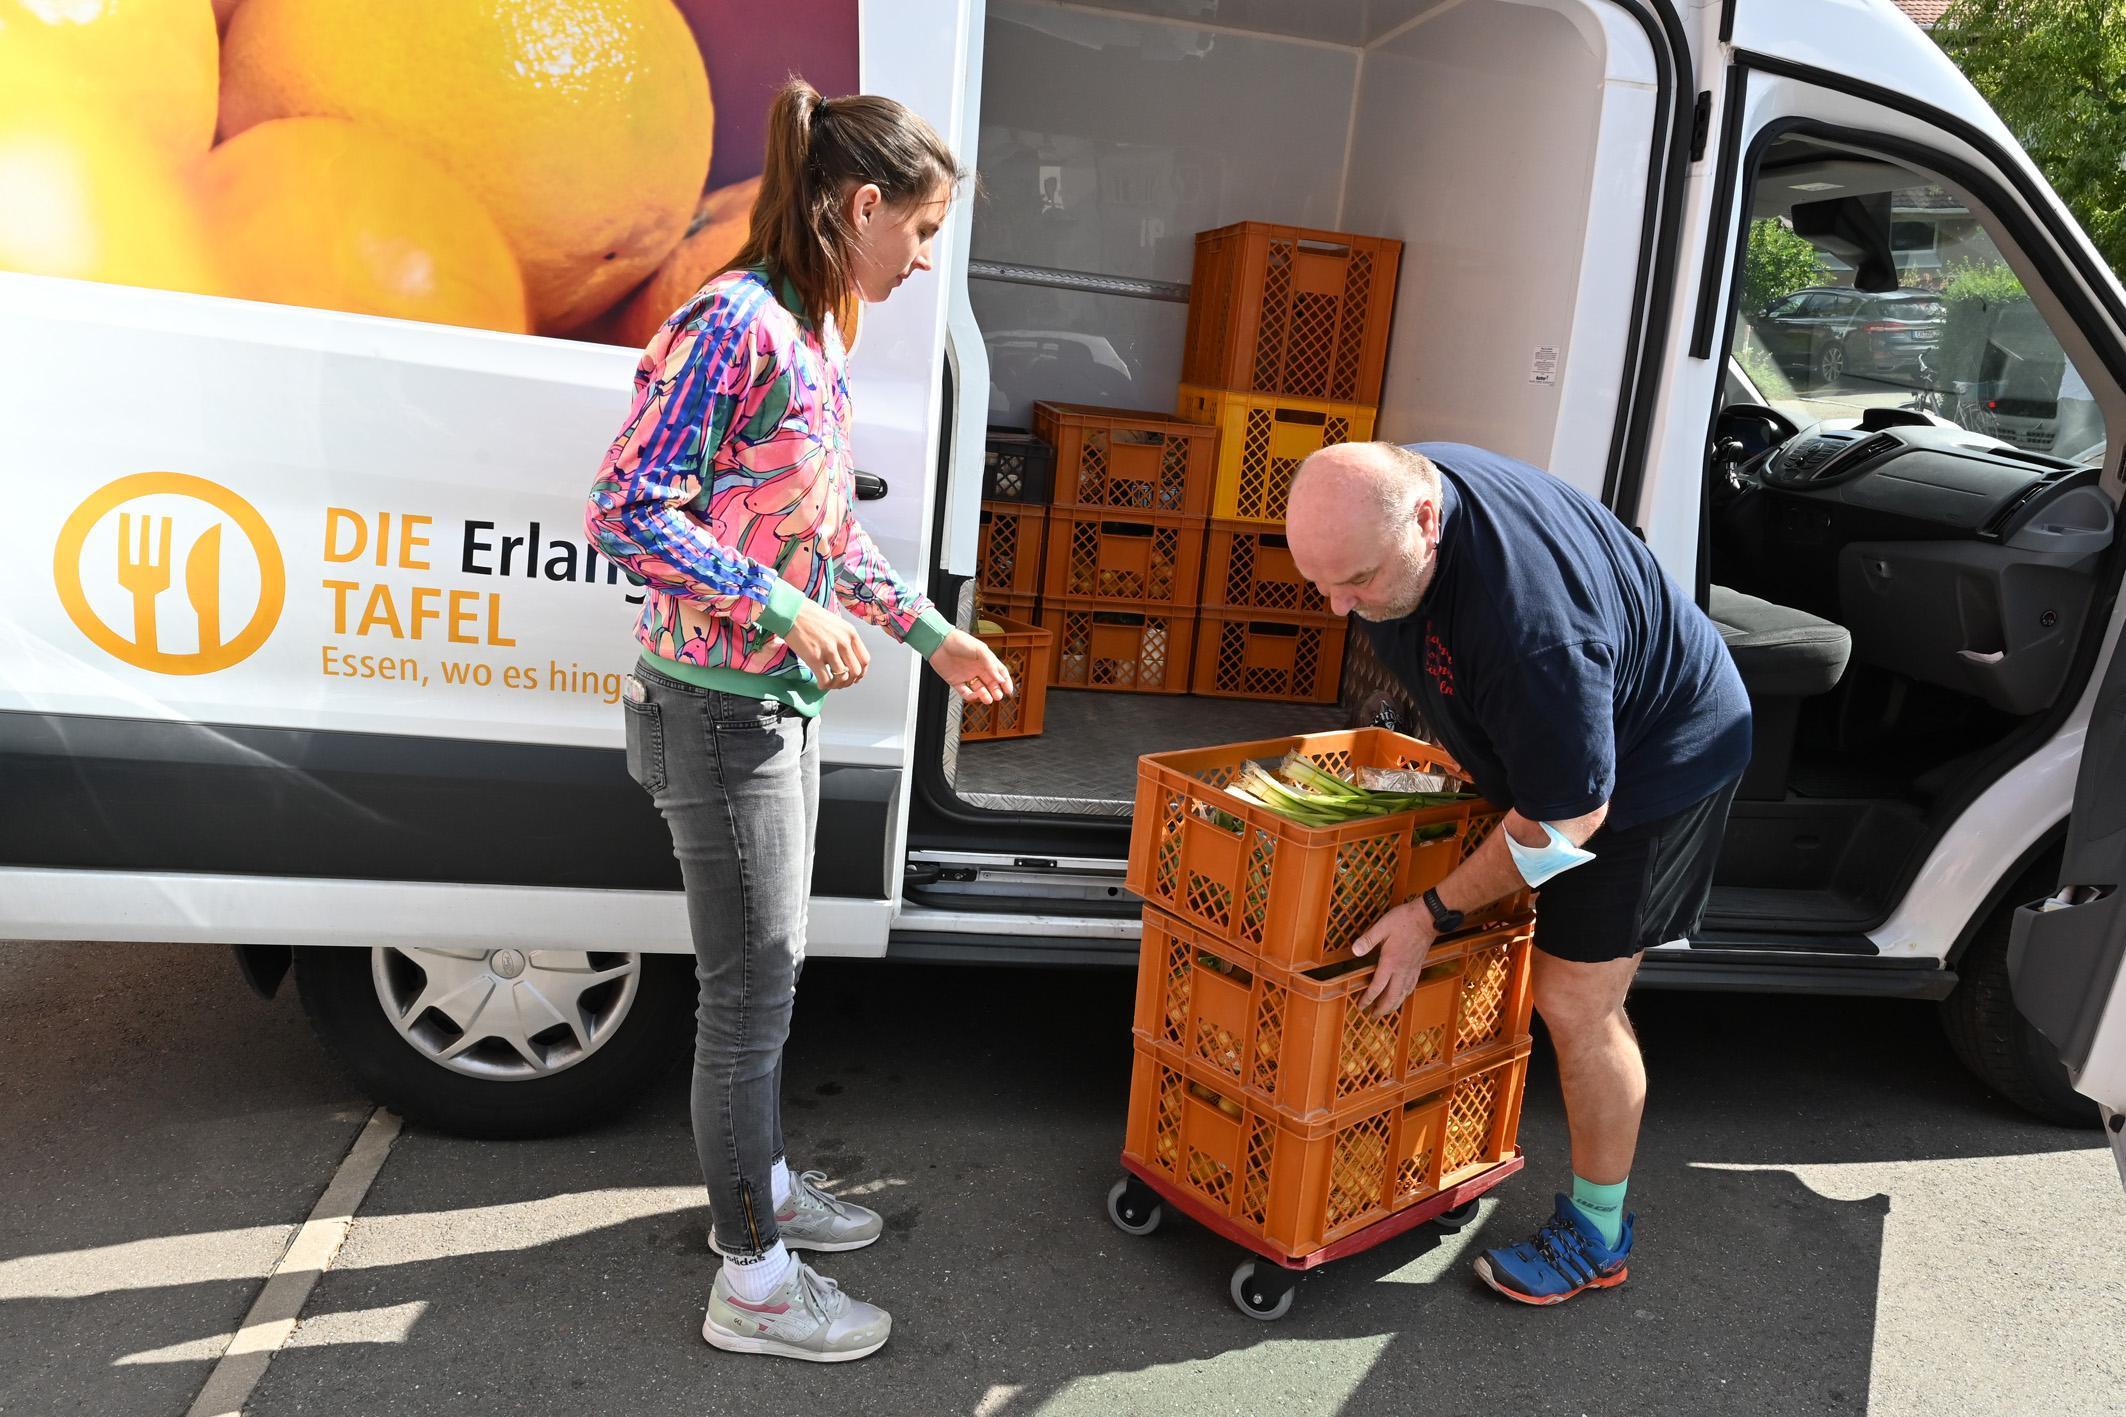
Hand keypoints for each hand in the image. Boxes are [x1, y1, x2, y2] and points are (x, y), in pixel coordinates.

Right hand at [783, 598, 870, 689]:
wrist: (792, 612)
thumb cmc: (812, 616)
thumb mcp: (837, 623)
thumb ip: (845, 639)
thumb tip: (847, 659)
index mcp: (851, 633)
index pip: (865, 660)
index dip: (861, 673)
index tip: (855, 677)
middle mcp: (843, 641)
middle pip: (856, 671)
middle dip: (849, 681)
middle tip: (841, 683)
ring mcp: (829, 650)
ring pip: (842, 678)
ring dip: (837, 685)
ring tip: (829, 684)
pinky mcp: (814, 658)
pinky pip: (825, 680)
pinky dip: (824, 686)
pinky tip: (820, 684)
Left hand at [928, 629, 1014, 704]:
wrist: (939, 642)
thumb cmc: (959, 641)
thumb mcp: (980, 650)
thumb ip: (991, 664)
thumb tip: (1000, 678)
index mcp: (985, 660)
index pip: (999, 672)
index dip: (1005, 681)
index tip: (1009, 690)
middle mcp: (977, 668)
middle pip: (991, 683)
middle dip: (996, 691)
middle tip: (999, 696)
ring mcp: (967, 675)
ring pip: (979, 689)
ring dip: (985, 695)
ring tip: (989, 699)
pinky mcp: (956, 681)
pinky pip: (965, 692)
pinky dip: (971, 696)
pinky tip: (975, 696)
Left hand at [1352, 901, 1436, 1015]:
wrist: (1428, 918)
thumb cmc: (1404, 920)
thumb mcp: (1382, 926)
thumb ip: (1368, 940)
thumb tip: (1354, 951)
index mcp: (1391, 962)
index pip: (1377, 987)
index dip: (1368, 999)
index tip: (1361, 1006)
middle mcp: (1402, 970)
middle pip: (1392, 996)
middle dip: (1382, 1008)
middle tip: (1373, 1016)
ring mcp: (1412, 969)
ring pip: (1403, 994)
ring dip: (1394, 1005)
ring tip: (1386, 1011)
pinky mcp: (1418, 966)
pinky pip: (1411, 986)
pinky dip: (1405, 995)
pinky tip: (1403, 995)